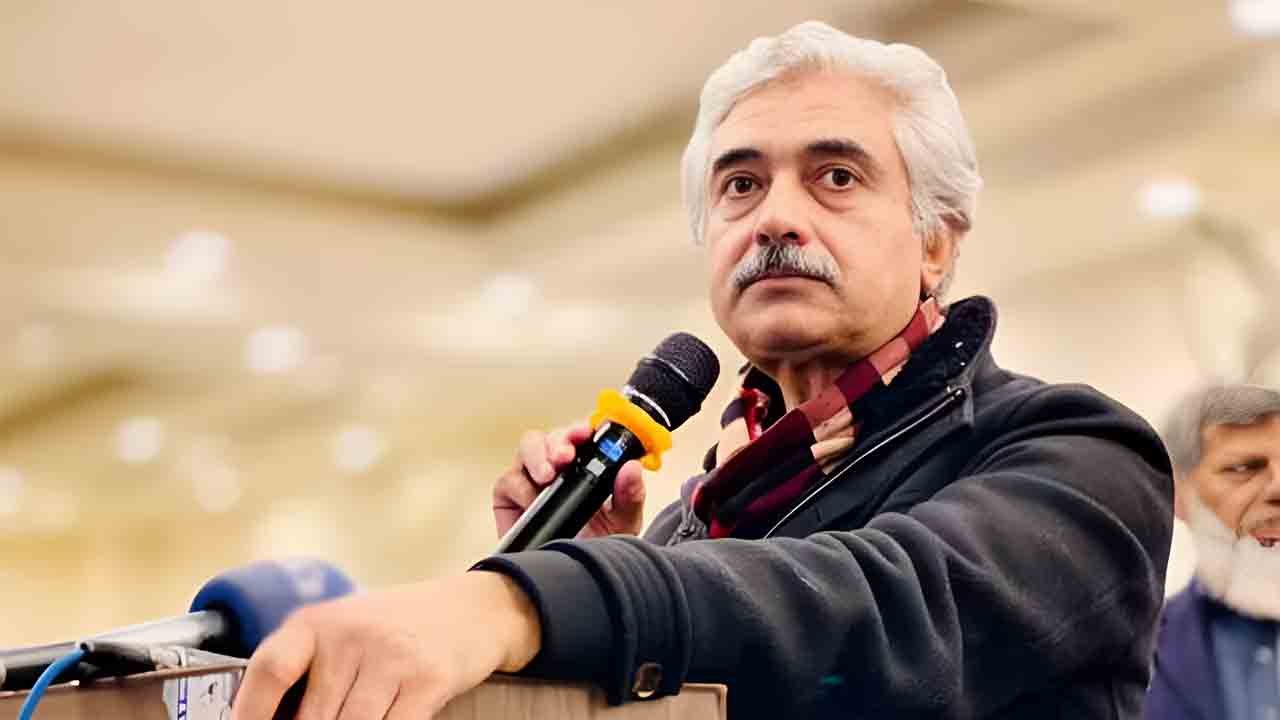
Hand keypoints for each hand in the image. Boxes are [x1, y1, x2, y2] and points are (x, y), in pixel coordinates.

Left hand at [229, 572, 540, 719]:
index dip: (249, 711)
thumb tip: (270, 718)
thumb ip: (308, 669)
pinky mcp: (428, 679)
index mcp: (317, 622)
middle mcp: (352, 635)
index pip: (271, 669)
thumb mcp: (344, 631)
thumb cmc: (396, 627)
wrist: (470, 609)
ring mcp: (392, 657)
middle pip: (313, 717)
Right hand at [493, 420, 645, 539]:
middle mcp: (559, 467)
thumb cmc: (594, 548)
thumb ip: (629, 496)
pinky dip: (520, 487)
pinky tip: (533, 501)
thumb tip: (631, 468)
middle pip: (553, 436)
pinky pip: (508, 480)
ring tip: (548, 474)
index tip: (586, 434)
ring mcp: (532, 479)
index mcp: (588, 466)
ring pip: (528, 448)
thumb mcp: (623, 524)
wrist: (569, 583)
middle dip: (559, 441)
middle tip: (566, 456)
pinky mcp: (509, 496)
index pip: (584, 435)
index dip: (582, 429)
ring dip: (538, 456)